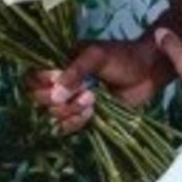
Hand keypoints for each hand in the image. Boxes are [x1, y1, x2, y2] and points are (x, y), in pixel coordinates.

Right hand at [27, 37, 175, 134]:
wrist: (148, 72)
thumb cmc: (123, 57)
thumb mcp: (98, 55)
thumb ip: (76, 70)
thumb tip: (55, 92)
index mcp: (61, 61)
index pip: (33, 75)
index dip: (41, 82)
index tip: (57, 80)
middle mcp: (62, 81)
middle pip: (39, 98)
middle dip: (58, 98)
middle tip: (84, 90)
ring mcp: (72, 99)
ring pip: (53, 113)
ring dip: (69, 110)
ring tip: (92, 99)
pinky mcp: (82, 115)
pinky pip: (66, 126)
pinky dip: (75, 122)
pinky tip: (92, 113)